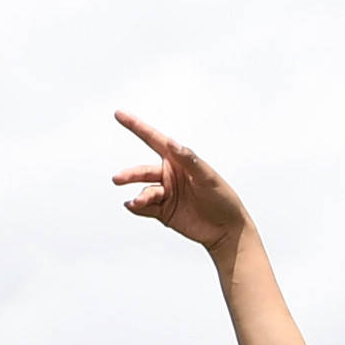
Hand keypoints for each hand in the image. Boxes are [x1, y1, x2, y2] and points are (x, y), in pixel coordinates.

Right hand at [111, 110, 251, 256]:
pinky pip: (145, 208)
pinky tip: (134, 206)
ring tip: (137, 202)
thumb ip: (189, 160)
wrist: (226, 230)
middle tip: (118, 179)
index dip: (136, 126)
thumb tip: (172, 142)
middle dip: (130, 174)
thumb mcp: (208, 177)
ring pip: (144, 191)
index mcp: (179, 160)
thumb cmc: (222, 198)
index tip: (119, 114)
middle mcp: (169, 175)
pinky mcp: (163, 212)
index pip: (154, 140)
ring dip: (139, 196)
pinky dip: (137, 207)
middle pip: (143, 171)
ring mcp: (165, 194)